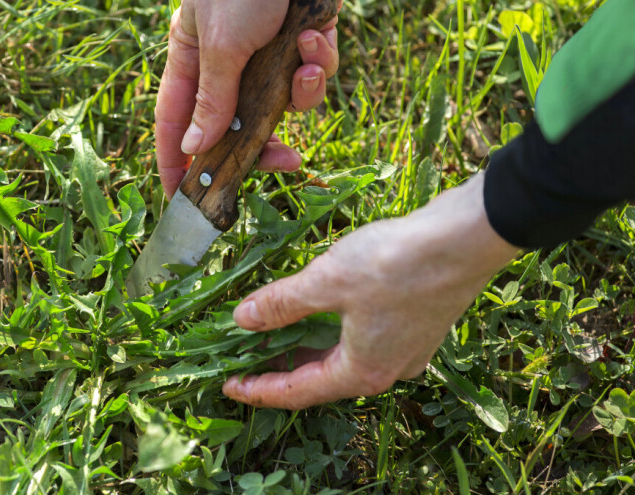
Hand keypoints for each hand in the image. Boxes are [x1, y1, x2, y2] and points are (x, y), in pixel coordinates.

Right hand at [155, 0, 340, 197]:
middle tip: (283, 162)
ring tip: (305, 70)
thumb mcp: (222, 45)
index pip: (176, 125)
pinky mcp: (300, 43)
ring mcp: (265, 55)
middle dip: (263, 143)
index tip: (183, 202)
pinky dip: (318, 63)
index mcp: (191, 61)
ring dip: (300, 95)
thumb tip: (194, 150)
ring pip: (281, 105)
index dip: (176, 164)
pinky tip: (316, 38)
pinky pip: (311, 75)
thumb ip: (212, 100)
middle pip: (237, 126)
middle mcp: (227, 64)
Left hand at [222, 174, 520, 408]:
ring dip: (305, 345)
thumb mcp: (325, 282)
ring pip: (341, 356)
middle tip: (243, 357)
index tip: (228, 385)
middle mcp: (385, 369)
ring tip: (271, 332)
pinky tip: (315, 308)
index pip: (296, 392)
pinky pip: (361, 337)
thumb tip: (242, 319)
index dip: (258, 389)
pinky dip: (331, 329)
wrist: (465, 238)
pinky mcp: (415, 324)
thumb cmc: (395, 264)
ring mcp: (405, 349)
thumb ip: (281, 304)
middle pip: (319, 377)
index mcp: (361, 372)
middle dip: (279, 366)